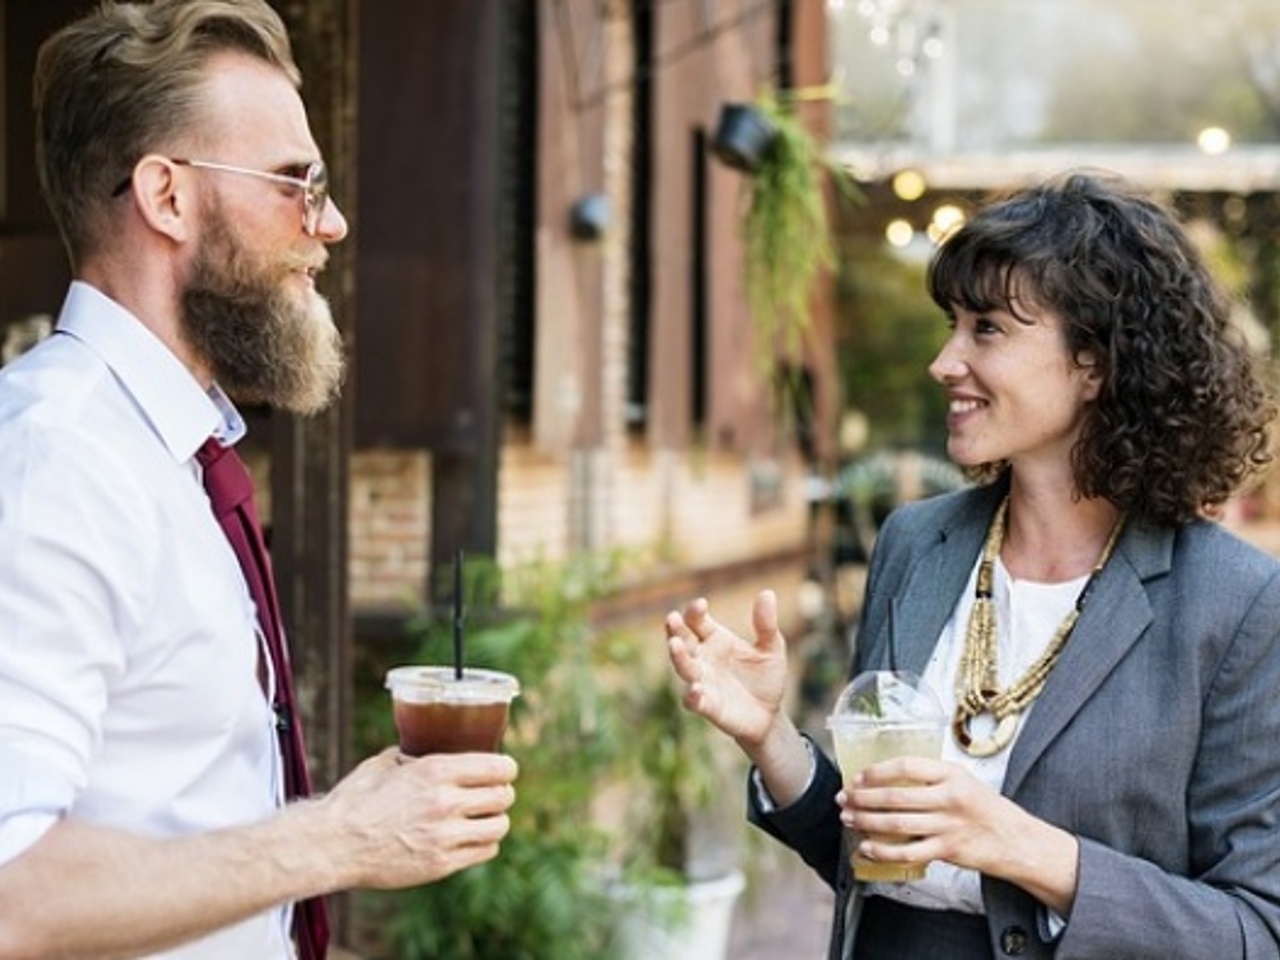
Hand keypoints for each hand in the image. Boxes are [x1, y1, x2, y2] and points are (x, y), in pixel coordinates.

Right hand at [316, 747, 517, 889]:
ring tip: (486, 818)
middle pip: (503, 796)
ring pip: (499, 826)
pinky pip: (484, 851)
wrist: (333, 844)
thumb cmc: (354, 801)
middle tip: (495, 795)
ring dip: (495, 820)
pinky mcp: (441, 864)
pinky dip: (484, 843)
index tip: (505, 771)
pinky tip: (472, 838)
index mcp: (436, 771)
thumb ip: (410, 756)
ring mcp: (445, 835)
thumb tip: (421, 750)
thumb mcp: (383, 764)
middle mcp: (446, 801)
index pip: (498, 767)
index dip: (506, 769)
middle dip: (502, 793)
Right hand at [664, 590, 789, 747]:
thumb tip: (767, 593)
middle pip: (682, 640)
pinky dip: (692, 695)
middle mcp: (703, 658)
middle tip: (672, 618)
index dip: (695, 611)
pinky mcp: (707, 706)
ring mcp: (702, 681)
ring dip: (678, 656)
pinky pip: (693, 700)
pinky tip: (696, 689)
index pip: (697, 620)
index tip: (701, 604)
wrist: (770, 714)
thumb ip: (766, 624)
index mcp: (715, 639)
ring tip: (674, 644)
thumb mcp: (771, 648)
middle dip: (675, 630)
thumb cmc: (766, 678)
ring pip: (683, 667)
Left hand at [838, 756, 1077, 911]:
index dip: (876, 772)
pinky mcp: (947, 850)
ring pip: (897, 823)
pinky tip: (867, 848)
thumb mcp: (961, 780)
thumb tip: (887, 778)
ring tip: (849, 819)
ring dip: (866, 821)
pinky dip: (883, 851)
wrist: (1015, 839)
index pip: (905, 767)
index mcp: (950, 774)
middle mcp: (949, 798)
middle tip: (844, 799)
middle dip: (863, 798)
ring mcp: (948, 825)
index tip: (858, 777)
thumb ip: (929, 777)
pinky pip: (908, 852)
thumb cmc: (984, 807)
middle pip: (895, 796)